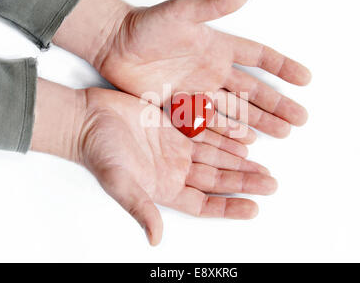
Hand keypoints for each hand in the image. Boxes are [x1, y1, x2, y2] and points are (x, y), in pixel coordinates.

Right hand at [31, 79, 276, 244]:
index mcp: (165, 187)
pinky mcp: (176, 125)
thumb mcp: (120, 183)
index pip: (205, 203)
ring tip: (264, 166)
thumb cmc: (100, 153)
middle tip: (271, 184)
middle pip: (217, 178)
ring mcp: (177, 147)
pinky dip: (226, 136)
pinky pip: (207, 132)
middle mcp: (175, 169)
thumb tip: (155, 239)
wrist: (88, 119)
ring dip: (239, 162)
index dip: (229, 206)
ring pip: (216, 156)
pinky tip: (244, 140)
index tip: (254, 208)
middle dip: (244, 182)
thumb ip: (141, 209)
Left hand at [54, 0, 310, 141]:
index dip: (283, 67)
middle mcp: (214, 72)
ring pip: (236, 110)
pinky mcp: (182, 107)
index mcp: (219, 48)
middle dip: (278, 105)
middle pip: (254, 91)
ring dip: (260, 122)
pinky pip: (211, 122)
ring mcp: (199, 91)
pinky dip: (229, 133)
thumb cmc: (148, 25)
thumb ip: (215, 4)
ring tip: (282, 133)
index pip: (259, 58)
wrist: (115, 44)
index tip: (306, 80)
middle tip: (301, 119)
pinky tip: (247, 142)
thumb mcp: (183, 12)